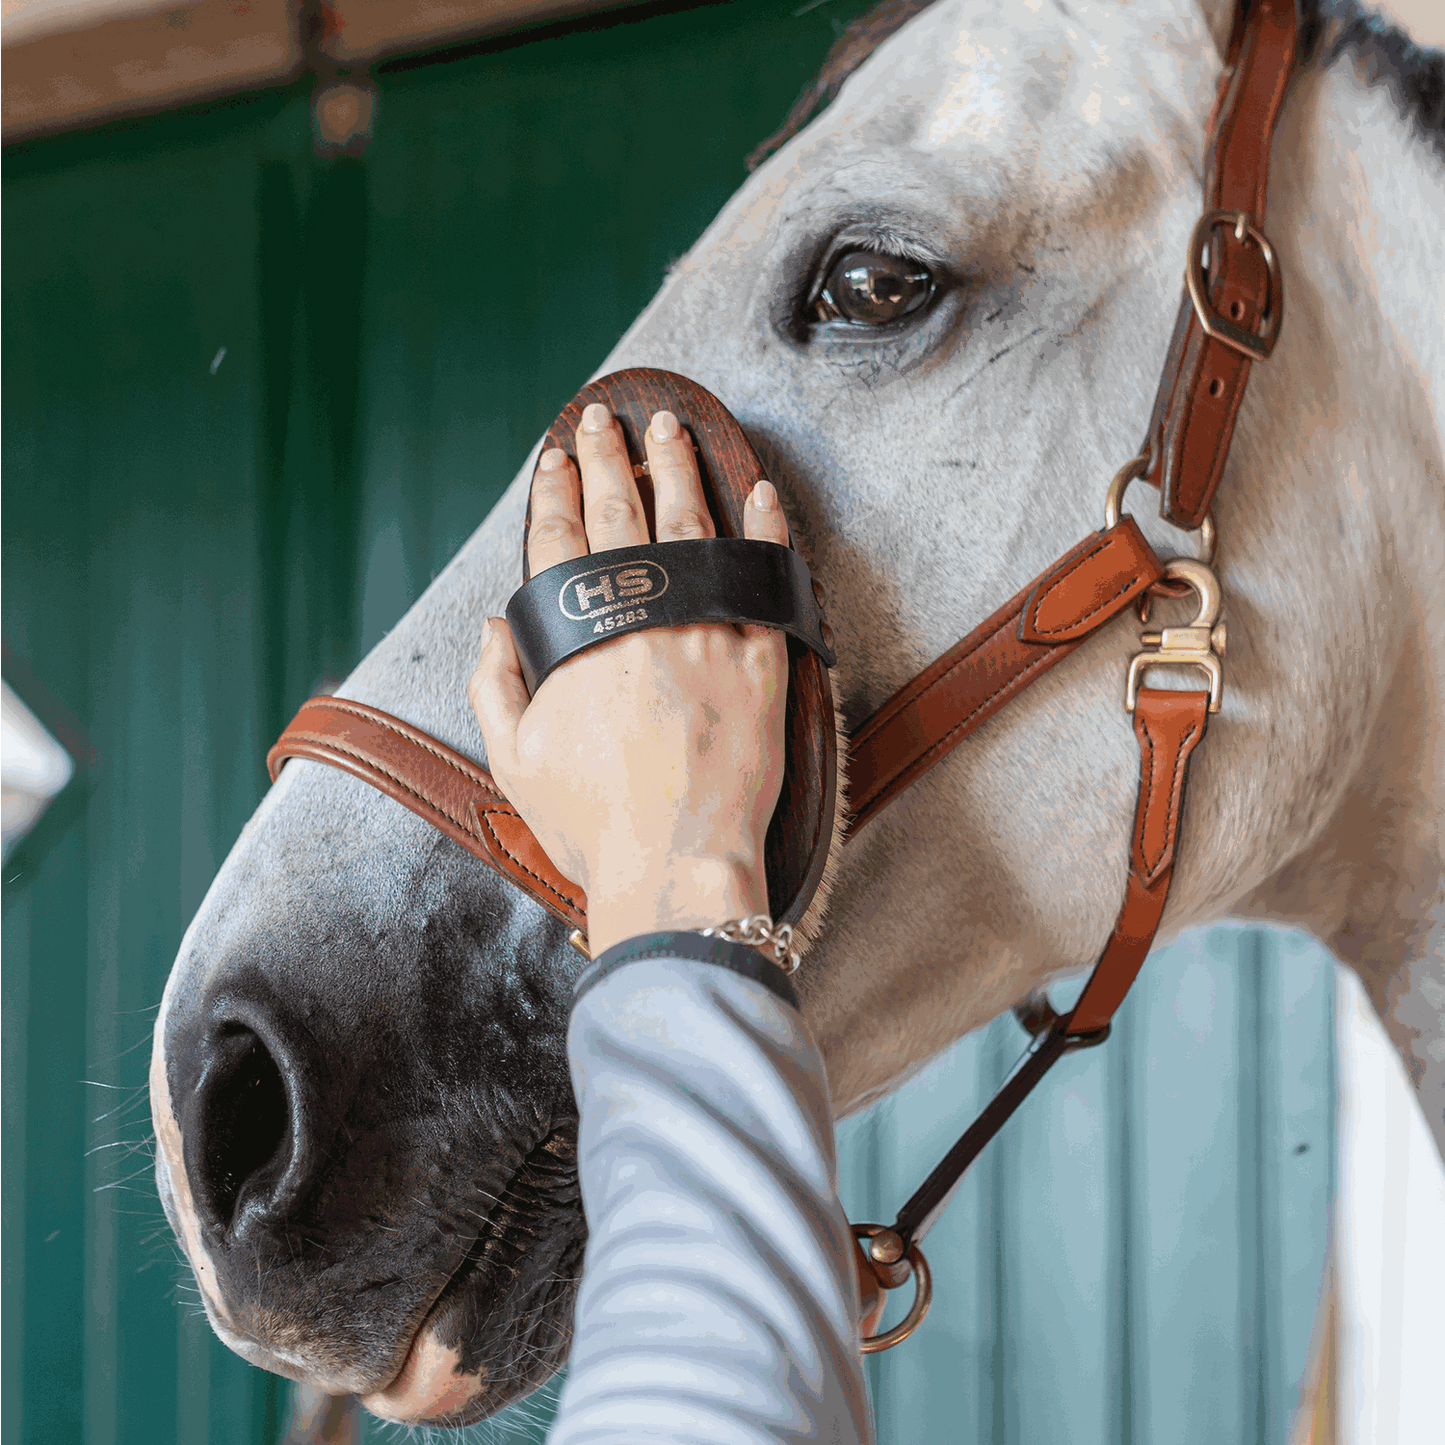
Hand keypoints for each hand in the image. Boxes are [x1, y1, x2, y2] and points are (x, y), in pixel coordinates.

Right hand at [468, 402, 789, 956]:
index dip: (555, 492)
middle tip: (604, 418)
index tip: (554, 456)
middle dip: (609, 458)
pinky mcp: (764, 660)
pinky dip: (765, 531)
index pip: (561, 541)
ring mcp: (709, 634)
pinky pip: (767, 579)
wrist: (677, 867)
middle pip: (624, 516)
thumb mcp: (514, 759)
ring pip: (694, 529)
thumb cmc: (592, 822)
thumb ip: (496, 683)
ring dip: (678, 471)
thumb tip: (494, 624)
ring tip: (669, 430)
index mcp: (581, 638)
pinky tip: (760, 491)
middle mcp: (646, 619)